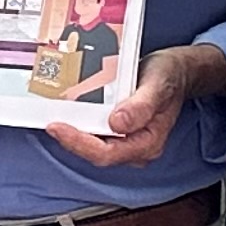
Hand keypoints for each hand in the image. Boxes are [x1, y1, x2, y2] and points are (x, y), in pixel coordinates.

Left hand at [46, 41, 223, 168]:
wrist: (176, 71)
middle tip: (49, 122)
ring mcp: (127, 140)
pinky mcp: (119, 131)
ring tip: (53, 116)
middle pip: (96, 153)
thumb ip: (141, 106)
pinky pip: (95, 134)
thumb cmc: (169, 77)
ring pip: (93, 146)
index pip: (107, 154)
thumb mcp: (158, 84)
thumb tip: (118, 123)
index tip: (58, 127)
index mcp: (148, 142)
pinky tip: (68, 113)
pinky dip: (80, 124)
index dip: (79, 144)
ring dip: (73, 134)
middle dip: (71, 140)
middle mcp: (136, 147)